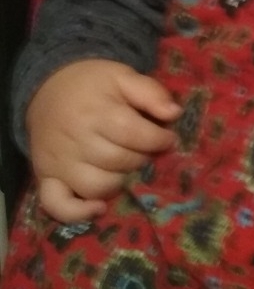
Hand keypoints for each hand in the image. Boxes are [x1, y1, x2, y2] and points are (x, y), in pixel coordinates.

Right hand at [26, 59, 181, 223]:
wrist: (48, 87)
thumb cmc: (92, 84)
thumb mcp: (123, 76)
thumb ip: (150, 92)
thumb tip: (174, 114)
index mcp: (96, 111)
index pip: (133, 134)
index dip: (158, 140)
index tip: (168, 139)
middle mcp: (75, 139)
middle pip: (118, 161)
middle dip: (142, 158)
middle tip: (148, 151)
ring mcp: (58, 162)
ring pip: (96, 186)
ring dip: (120, 181)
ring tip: (127, 168)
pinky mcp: (45, 177)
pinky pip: (58, 205)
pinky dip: (78, 212)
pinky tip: (99, 207)